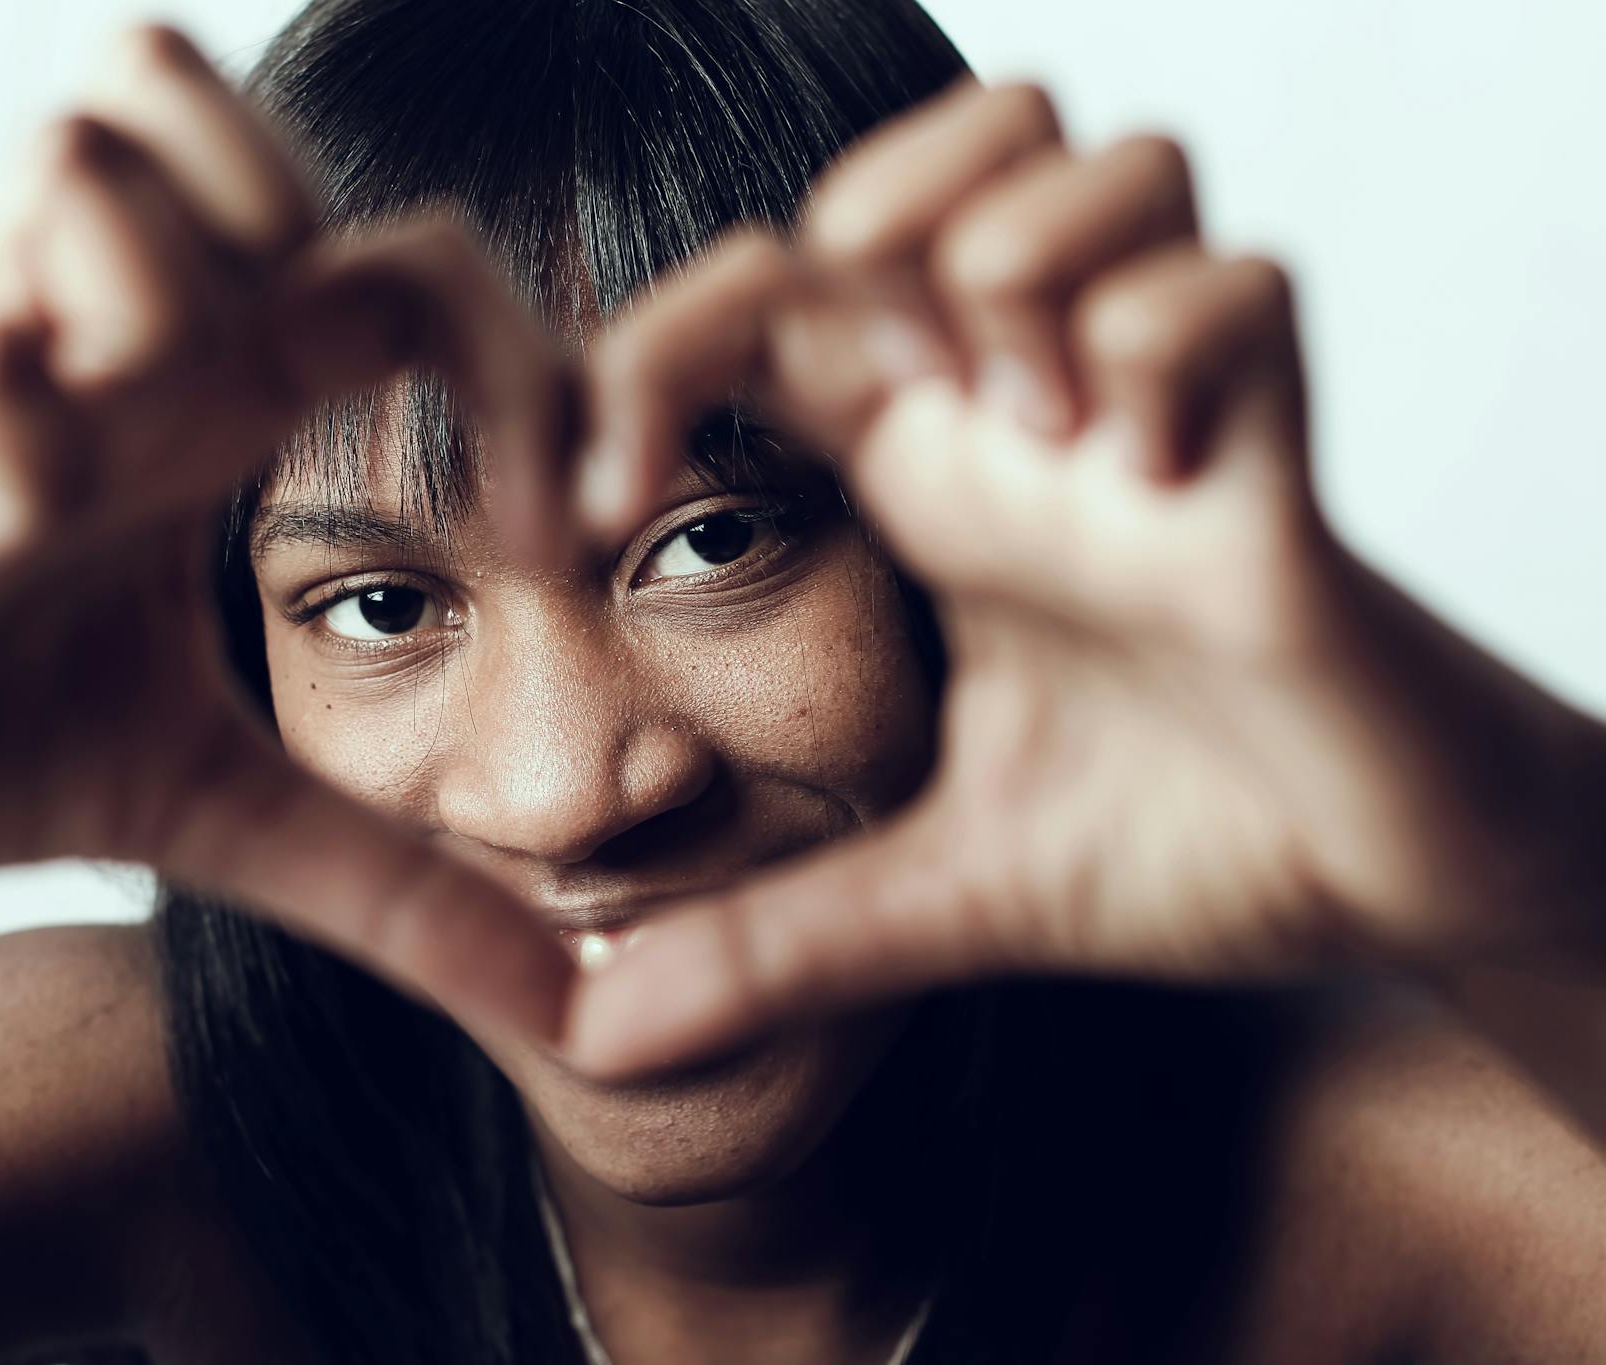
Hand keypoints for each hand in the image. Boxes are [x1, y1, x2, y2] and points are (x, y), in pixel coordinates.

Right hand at [0, 26, 575, 1043]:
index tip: (559, 544)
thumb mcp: (224, 813)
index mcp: (220, 401)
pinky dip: (16, 433)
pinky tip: (12, 539)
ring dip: (158, 283)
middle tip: (331, 403)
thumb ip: (397, 889)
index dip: (530, 367)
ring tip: (148, 442)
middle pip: (220, 99)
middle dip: (312, 214)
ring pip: (91, 146)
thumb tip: (572, 1013)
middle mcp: (117, 354)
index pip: (417, 268)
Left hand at [563, 79, 1605, 1074]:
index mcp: (926, 480)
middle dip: (860, 229)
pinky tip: (1153, 483)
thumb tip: (593, 1038)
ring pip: (1084, 166)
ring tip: (1035, 445)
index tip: (594, 502)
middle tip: (876, 394)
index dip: (647, 351)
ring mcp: (1158, 416)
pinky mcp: (1282, 454)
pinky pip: (1236, 288)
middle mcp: (1028, 419)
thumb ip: (770, 950)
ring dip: (1020, 276)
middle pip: (927, 164)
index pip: (760, 307)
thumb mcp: (937, 898)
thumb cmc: (1187, 846)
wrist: (1387, 893)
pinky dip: (1169, 357)